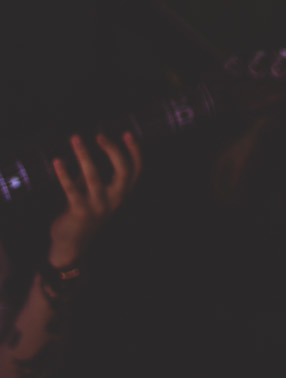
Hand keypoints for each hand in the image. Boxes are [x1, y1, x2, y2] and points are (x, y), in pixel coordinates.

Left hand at [48, 132, 141, 267]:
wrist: (72, 244)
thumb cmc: (82, 213)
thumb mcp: (94, 193)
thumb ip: (91, 175)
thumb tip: (84, 151)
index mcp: (122, 193)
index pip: (136, 169)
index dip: (135, 151)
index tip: (127, 133)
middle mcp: (115, 199)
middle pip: (122, 170)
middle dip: (112, 150)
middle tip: (99, 135)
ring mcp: (99, 206)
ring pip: (94, 176)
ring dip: (84, 155)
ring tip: (75, 139)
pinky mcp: (80, 212)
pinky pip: (71, 189)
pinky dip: (64, 174)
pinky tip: (57, 161)